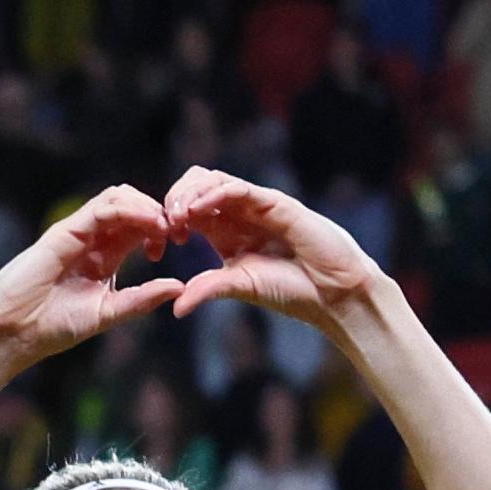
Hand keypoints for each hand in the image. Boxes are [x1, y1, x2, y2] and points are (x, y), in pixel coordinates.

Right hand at [0, 190, 185, 371]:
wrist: (15, 333)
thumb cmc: (54, 327)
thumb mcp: (108, 313)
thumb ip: (141, 299)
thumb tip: (179, 287)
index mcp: (105, 256)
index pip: (139, 225)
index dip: (161, 227)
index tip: (176, 244)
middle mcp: (93, 239)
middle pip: (132, 204)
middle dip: (158, 211)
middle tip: (176, 230)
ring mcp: (78, 232)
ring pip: (119, 196)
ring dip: (146, 205)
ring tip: (163, 225)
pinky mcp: (66, 231)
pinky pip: (103, 208)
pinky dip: (130, 210)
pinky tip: (148, 224)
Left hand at [156, 170, 387, 331]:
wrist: (331, 291)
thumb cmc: (291, 289)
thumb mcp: (240, 287)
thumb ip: (208, 289)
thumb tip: (175, 308)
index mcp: (226, 231)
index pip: (189, 209)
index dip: (169, 219)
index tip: (159, 242)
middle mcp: (239, 213)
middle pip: (196, 186)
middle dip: (173, 199)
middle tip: (163, 226)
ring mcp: (257, 205)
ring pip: (214, 180)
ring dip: (189, 194)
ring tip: (176, 217)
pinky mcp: (275, 203)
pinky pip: (239, 189)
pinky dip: (214, 195)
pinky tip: (198, 211)